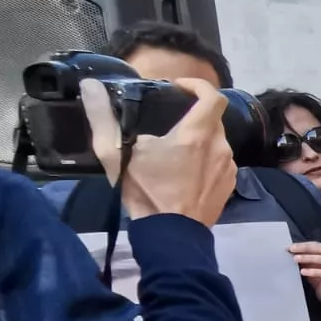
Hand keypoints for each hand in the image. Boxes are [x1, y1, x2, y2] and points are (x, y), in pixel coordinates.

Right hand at [84, 77, 235, 225]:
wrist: (172, 235)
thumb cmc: (146, 192)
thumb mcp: (116, 155)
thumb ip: (102, 117)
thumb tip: (90, 86)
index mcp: (198, 135)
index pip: (213, 96)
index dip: (198, 85)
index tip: (180, 88)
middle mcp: (220, 147)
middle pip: (213, 119)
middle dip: (194, 113)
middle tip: (170, 118)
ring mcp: (228, 167)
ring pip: (217, 141)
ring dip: (199, 139)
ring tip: (174, 148)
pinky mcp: (230, 184)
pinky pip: (220, 162)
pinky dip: (206, 158)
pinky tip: (186, 170)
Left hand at [288, 241, 320, 308]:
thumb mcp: (313, 266)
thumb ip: (307, 259)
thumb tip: (292, 252)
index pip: (319, 245)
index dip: (304, 245)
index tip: (291, 247)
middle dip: (306, 249)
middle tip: (293, 251)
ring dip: (309, 258)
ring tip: (296, 259)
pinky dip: (314, 272)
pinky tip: (304, 272)